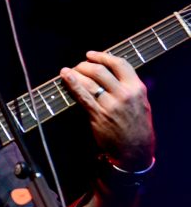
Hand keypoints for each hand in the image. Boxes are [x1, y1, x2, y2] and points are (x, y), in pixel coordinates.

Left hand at [60, 51, 154, 170]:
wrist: (135, 152)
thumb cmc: (137, 127)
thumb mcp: (141, 103)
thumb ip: (129, 87)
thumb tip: (110, 72)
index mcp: (137, 88)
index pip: (120, 64)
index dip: (102, 56)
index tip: (90, 55)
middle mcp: (125, 94)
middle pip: (100, 70)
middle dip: (84, 65)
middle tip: (77, 67)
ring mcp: (111, 105)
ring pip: (89, 81)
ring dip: (76, 73)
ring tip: (67, 71)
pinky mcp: (98, 115)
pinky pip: (82, 95)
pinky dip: (72, 84)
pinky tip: (65, 77)